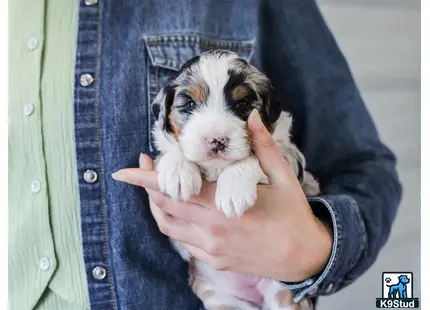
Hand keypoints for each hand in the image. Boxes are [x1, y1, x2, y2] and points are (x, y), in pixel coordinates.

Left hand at [112, 110, 332, 281]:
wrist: (305, 258)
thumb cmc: (294, 216)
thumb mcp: (283, 177)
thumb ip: (264, 147)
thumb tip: (251, 117)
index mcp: (223, 209)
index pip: (174, 191)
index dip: (145, 180)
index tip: (123, 172)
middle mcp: (211, 232)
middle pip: (165, 207)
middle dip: (148, 187)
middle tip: (146, 166)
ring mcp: (211, 249)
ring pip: (169, 227)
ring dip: (158, 205)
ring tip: (159, 186)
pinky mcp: (214, 260)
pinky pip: (183, 240)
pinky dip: (175, 222)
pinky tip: (183, 209)